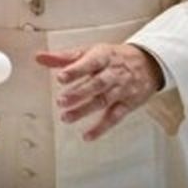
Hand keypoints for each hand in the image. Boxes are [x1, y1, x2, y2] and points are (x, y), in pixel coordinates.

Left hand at [38, 43, 163, 140]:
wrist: (148, 63)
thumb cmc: (112, 57)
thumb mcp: (90, 52)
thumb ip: (63, 58)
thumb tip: (39, 57)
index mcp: (104, 57)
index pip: (90, 63)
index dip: (75, 70)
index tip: (61, 77)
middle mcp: (114, 73)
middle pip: (97, 84)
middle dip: (79, 93)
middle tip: (61, 101)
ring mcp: (122, 89)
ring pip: (103, 101)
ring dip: (84, 110)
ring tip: (66, 117)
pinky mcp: (128, 104)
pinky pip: (115, 117)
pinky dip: (101, 128)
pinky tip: (87, 136)